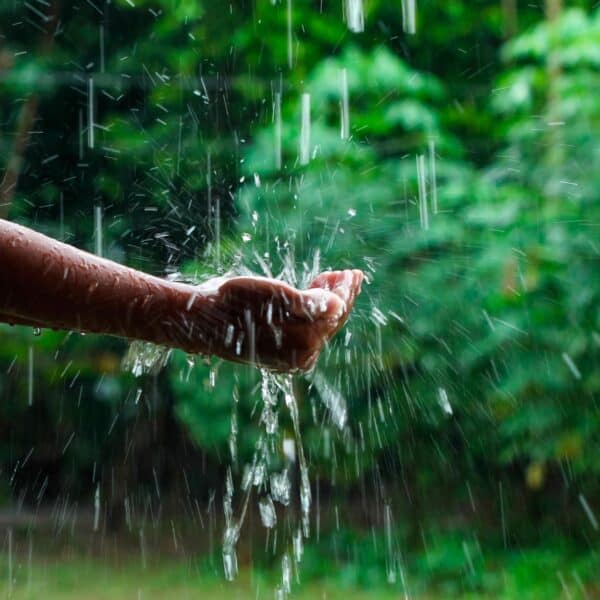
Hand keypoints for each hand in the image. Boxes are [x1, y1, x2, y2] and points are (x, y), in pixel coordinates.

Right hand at [205, 269, 363, 370]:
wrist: (204, 320)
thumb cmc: (238, 303)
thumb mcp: (277, 296)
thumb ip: (311, 302)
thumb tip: (338, 305)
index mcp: (305, 341)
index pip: (336, 311)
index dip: (345, 290)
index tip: (352, 272)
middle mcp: (303, 355)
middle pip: (332, 321)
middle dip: (341, 295)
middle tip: (351, 274)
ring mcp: (292, 357)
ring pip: (320, 325)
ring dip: (328, 301)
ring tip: (331, 280)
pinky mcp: (281, 354)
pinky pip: (307, 331)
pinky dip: (314, 312)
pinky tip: (313, 296)